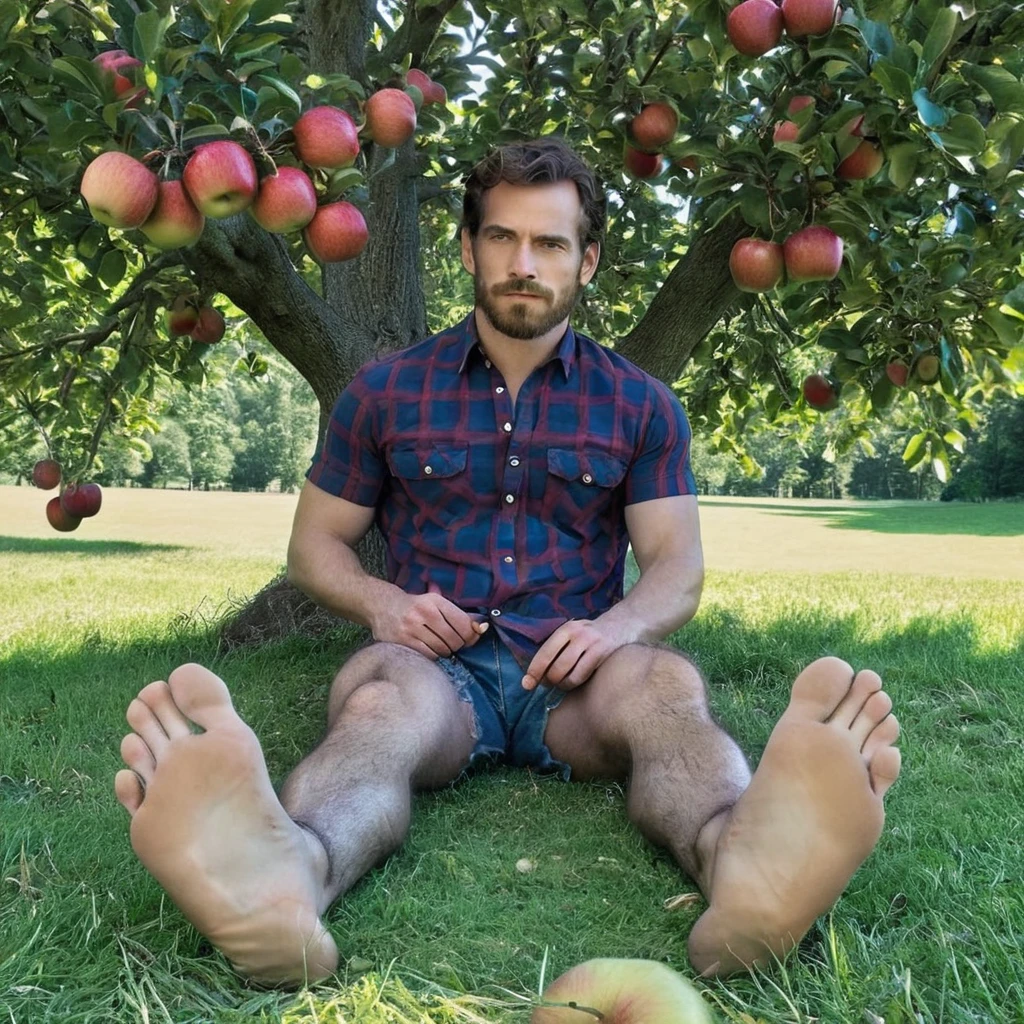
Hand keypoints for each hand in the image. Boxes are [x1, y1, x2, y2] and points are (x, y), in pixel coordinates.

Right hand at [371, 581, 488, 659]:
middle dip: (458, 645)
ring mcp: (411, 627)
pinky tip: (429, 649)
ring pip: (442, 649)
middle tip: (453, 643)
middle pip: (454, 639)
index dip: (471, 635)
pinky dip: (433, 656)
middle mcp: (424, 612)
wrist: (382, 605)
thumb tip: (483, 627)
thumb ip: (460, 615)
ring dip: (445, 652)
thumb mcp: (437, 602)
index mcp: (436, 600)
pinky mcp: (402, 641)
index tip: (469, 638)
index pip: (463, 623)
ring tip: (440, 646)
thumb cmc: (416, 606)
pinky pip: (427, 655)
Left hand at [521, 617, 633, 692]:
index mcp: (566, 628)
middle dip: (548, 680)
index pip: (544, 652)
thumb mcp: (574, 634)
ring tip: (561, 684)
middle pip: (554, 666)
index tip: (527, 684)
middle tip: (548, 684)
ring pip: (567, 673)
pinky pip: (582, 676)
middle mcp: (578, 634)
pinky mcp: (603, 654)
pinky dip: (574, 684)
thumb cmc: (592, 635)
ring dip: (561, 684)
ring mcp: (591, 644)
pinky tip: (574, 683)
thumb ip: (558, 649)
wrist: (623, 624)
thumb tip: (536, 674)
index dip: (534, 670)